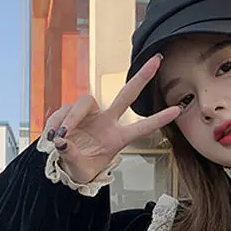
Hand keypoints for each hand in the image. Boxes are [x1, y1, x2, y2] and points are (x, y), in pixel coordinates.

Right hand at [43, 55, 180, 183]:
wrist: (62, 167)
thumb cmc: (78, 168)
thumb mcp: (79, 169)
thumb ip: (71, 155)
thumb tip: (62, 141)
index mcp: (117, 138)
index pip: (141, 127)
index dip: (158, 119)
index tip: (177, 110)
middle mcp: (107, 122)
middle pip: (126, 95)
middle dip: (141, 77)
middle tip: (157, 61)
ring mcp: (91, 115)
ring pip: (83, 102)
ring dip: (72, 118)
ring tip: (61, 136)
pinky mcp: (72, 112)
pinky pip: (64, 112)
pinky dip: (56, 123)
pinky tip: (53, 137)